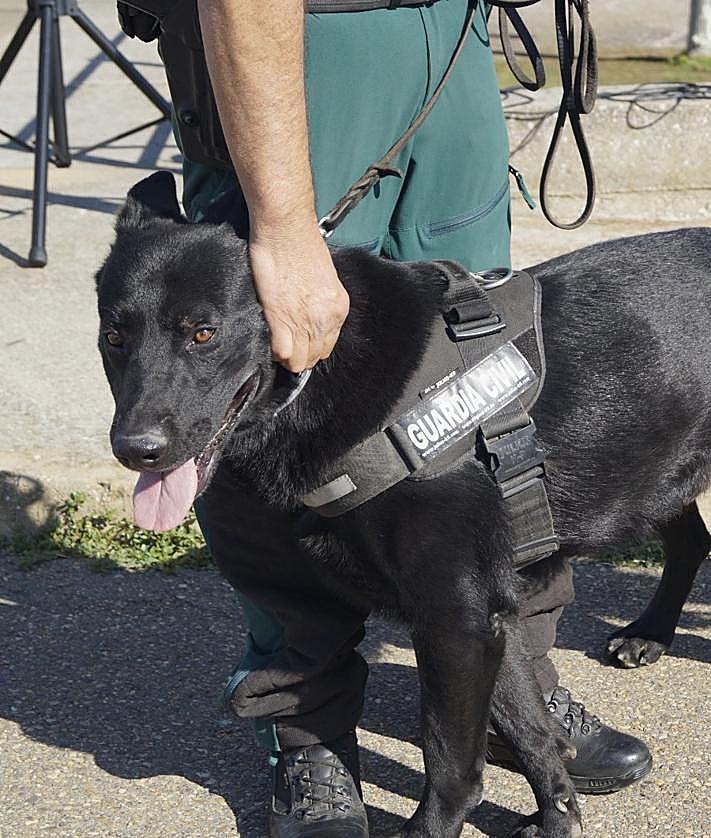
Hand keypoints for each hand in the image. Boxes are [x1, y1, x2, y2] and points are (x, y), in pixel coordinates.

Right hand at [248, 223, 349, 372]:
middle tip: (284, 342)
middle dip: (298, 354)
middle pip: (313, 358)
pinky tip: (269, 336)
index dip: (310, 347)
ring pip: (297, 361)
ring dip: (285, 354)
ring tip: (275, 339)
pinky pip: (282, 352)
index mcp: (338, 308)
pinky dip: (274, 350)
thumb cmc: (301, 244)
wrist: (286, 227)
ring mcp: (306, 321)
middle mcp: (327, 319)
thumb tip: (309, 317)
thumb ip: (321, 304)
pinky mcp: (282, 318)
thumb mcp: (325, 279)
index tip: (298, 342)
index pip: (327, 347)